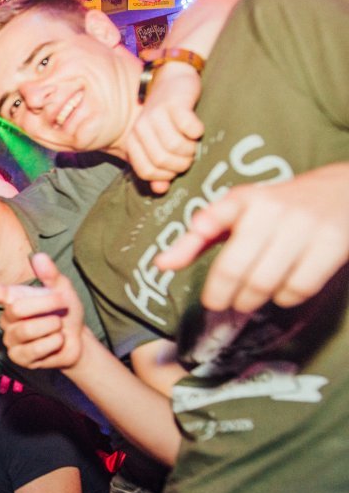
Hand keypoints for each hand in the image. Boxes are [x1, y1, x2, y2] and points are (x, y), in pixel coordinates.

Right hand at [0, 253, 82, 370]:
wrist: (76, 340)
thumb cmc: (64, 312)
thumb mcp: (62, 290)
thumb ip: (50, 275)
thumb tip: (39, 257)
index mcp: (13, 299)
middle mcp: (7, 319)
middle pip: (18, 309)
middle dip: (46, 305)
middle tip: (62, 304)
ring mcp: (11, 340)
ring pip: (27, 330)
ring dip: (52, 326)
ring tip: (58, 327)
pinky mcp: (18, 358)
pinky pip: (35, 349)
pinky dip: (54, 342)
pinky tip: (56, 341)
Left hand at [127, 61, 203, 191]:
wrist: (173, 78)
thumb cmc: (168, 117)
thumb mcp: (159, 142)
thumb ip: (159, 167)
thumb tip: (160, 189)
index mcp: (133, 140)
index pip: (145, 171)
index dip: (165, 175)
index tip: (175, 169)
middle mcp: (140, 128)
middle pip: (161, 161)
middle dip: (181, 164)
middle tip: (189, 156)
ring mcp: (155, 115)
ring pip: (175, 147)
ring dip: (190, 150)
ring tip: (193, 144)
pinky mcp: (174, 105)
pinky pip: (189, 129)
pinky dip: (197, 132)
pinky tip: (196, 129)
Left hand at [155, 164, 348, 311]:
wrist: (344, 190)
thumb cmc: (276, 209)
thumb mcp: (235, 215)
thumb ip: (196, 240)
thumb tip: (161, 265)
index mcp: (244, 199)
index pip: (214, 218)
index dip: (199, 234)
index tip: (196, 241)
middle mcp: (273, 209)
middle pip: (234, 268)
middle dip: (222, 295)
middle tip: (220, 302)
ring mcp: (305, 226)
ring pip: (265, 283)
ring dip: (251, 300)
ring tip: (248, 298)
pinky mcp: (333, 244)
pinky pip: (299, 287)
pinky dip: (285, 298)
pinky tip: (280, 292)